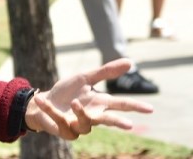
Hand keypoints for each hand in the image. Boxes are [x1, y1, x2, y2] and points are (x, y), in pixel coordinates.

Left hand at [24, 59, 153, 138]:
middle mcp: (93, 117)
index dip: (135, 106)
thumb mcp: (85, 78)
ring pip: (85, 123)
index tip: (150, 109)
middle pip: (109, 120)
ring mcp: (79, 126)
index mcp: (100, 103)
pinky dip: (51, 110)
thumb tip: (130, 62)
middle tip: (130, 125)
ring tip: (73, 102)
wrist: (42, 103)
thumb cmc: (66, 91)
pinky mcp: (65, 132)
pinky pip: (60, 121)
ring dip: (80, 113)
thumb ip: (106, 71)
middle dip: (119, 123)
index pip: (121, 105)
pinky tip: (43, 98)